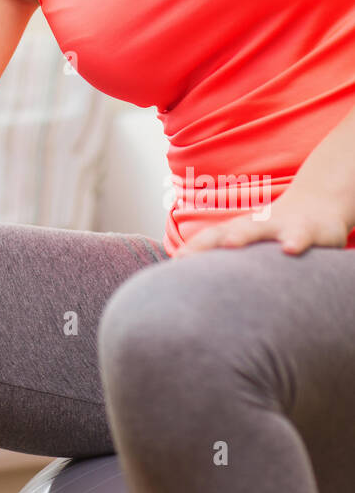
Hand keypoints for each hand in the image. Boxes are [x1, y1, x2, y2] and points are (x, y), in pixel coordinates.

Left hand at [170, 186, 351, 257]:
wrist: (318, 204)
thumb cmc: (277, 233)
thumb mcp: (254, 244)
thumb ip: (231, 261)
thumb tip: (201, 288)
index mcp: (241, 231)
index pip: (211, 240)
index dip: (192, 250)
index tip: (174, 263)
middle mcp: (257, 226)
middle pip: (227, 232)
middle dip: (207, 243)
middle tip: (187, 257)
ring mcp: (282, 226)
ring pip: (260, 229)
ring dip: (244, 234)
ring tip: (231, 243)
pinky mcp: (310, 230)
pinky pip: (301, 235)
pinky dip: (295, 240)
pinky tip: (289, 249)